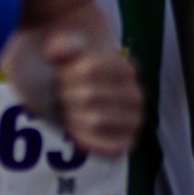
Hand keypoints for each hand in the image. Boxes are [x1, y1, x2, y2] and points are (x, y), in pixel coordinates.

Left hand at [43, 29, 143, 157]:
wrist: (69, 92)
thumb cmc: (65, 69)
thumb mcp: (60, 50)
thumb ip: (61, 45)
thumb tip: (57, 53)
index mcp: (126, 69)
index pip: (89, 72)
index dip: (65, 73)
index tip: (61, 72)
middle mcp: (136, 96)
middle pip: (89, 97)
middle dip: (65, 96)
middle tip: (60, 93)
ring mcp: (133, 122)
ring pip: (95, 122)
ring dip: (71, 116)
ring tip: (67, 109)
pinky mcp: (124, 144)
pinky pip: (108, 149)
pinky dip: (85, 140)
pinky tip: (75, 128)